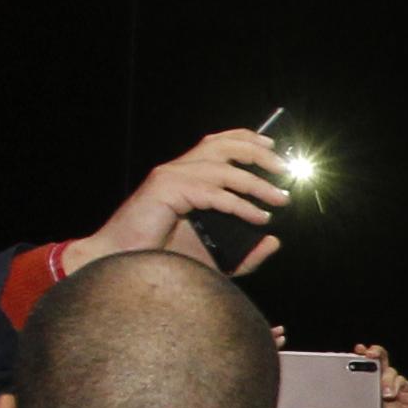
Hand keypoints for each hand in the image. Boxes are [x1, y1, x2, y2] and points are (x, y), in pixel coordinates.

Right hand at [86, 129, 286, 275]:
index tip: (274, 149)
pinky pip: (213, 193)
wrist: (122, 266)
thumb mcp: (214, 257)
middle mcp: (176, 170)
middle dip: (258, 154)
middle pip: (223, 145)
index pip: (217, 143)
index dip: (246, 140)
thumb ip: (245, 252)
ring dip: (256, 182)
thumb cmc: (162, 261)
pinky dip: (240, 204)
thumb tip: (274, 241)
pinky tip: (259, 217)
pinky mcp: (166, 190)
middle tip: (285, 169)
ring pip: (223, 168)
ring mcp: (170, 177)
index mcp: (184, 176)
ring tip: (281, 198)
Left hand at [357, 346, 407, 407]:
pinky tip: (392, 394)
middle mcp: (379, 389)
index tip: (355, 352)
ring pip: (389, 371)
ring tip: (385, 394)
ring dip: (386, 378)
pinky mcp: (407, 391)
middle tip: (368, 353)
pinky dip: (395, 384)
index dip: (357, 360)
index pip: (361, 373)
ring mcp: (394, 389)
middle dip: (373, 353)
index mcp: (366, 396)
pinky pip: (400, 380)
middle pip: (377, 364)